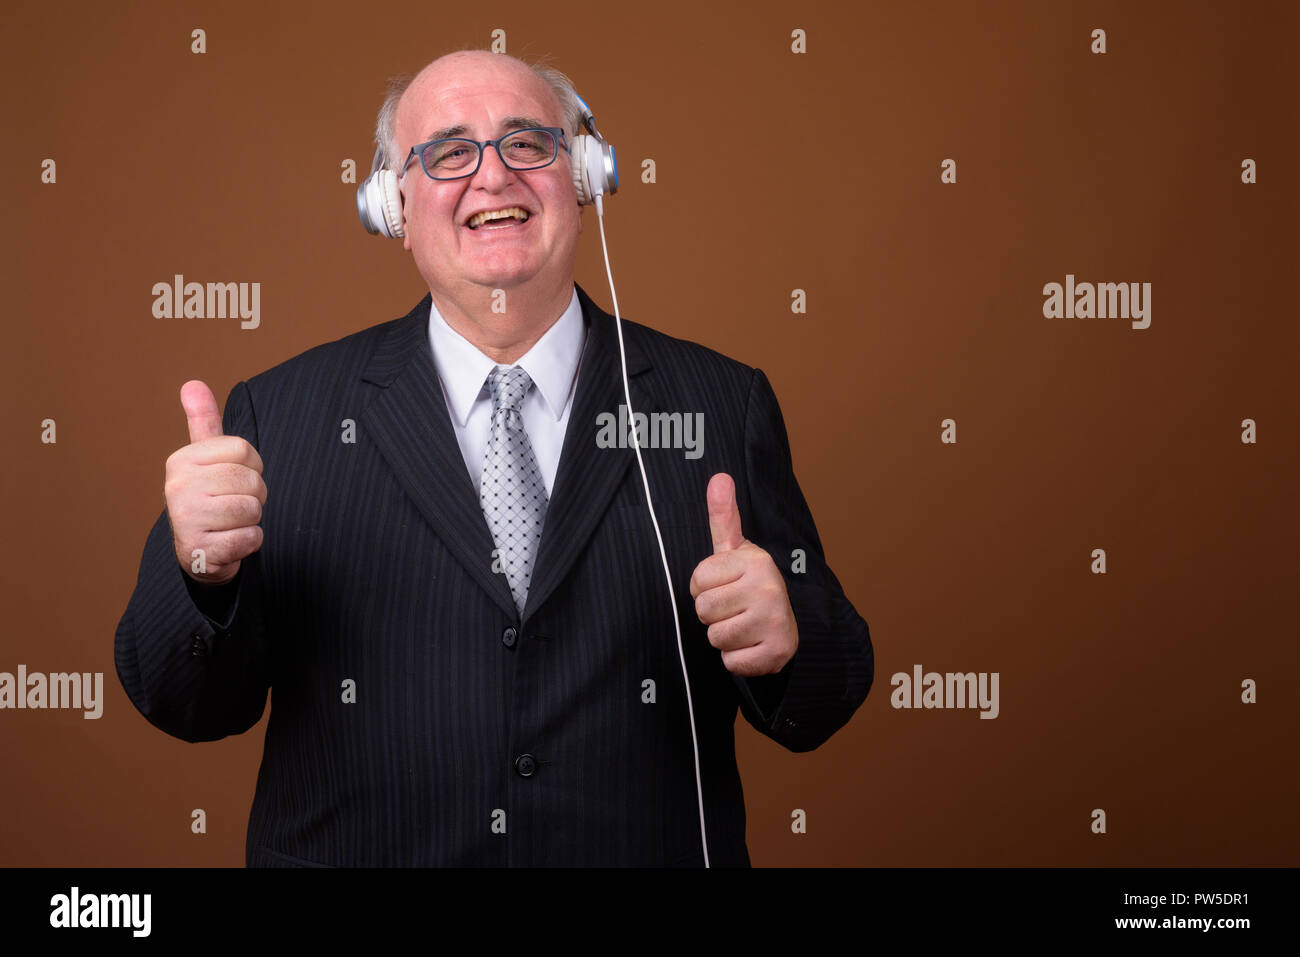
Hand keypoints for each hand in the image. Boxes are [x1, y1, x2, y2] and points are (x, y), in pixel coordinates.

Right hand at [164, 380, 266, 584]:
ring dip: (251, 520)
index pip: (244, 450)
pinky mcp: (199, 550)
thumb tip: (193, 384)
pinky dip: (249, 542)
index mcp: (182, 459)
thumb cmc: (209, 498)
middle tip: (235, 504)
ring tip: (230, 523)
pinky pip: (250, 538)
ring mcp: (185, 519)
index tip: (237, 477)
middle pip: (251, 480)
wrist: (197, 552)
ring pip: (252, 509)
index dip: (253, 466)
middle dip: (255, 495)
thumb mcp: (205, 458)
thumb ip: (203, 421)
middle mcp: (177, 486)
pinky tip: (230, 542)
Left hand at [688, 472, 797, 676]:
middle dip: (714, 614)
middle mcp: (769, 589)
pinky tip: (753, 646)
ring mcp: (776, 622)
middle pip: (704, 611)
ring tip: (744, 626)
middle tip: (735, 609)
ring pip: (715, 638)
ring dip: (725, 638)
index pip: (697, 581)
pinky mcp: (777, 653)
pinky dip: (738, 660)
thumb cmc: (751, 584)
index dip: (705, 588)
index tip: (727, 586)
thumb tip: (718, 477)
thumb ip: (723, 516)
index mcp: (757, 561)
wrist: (788, 624)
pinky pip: (731, 663)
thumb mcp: (736, 550)